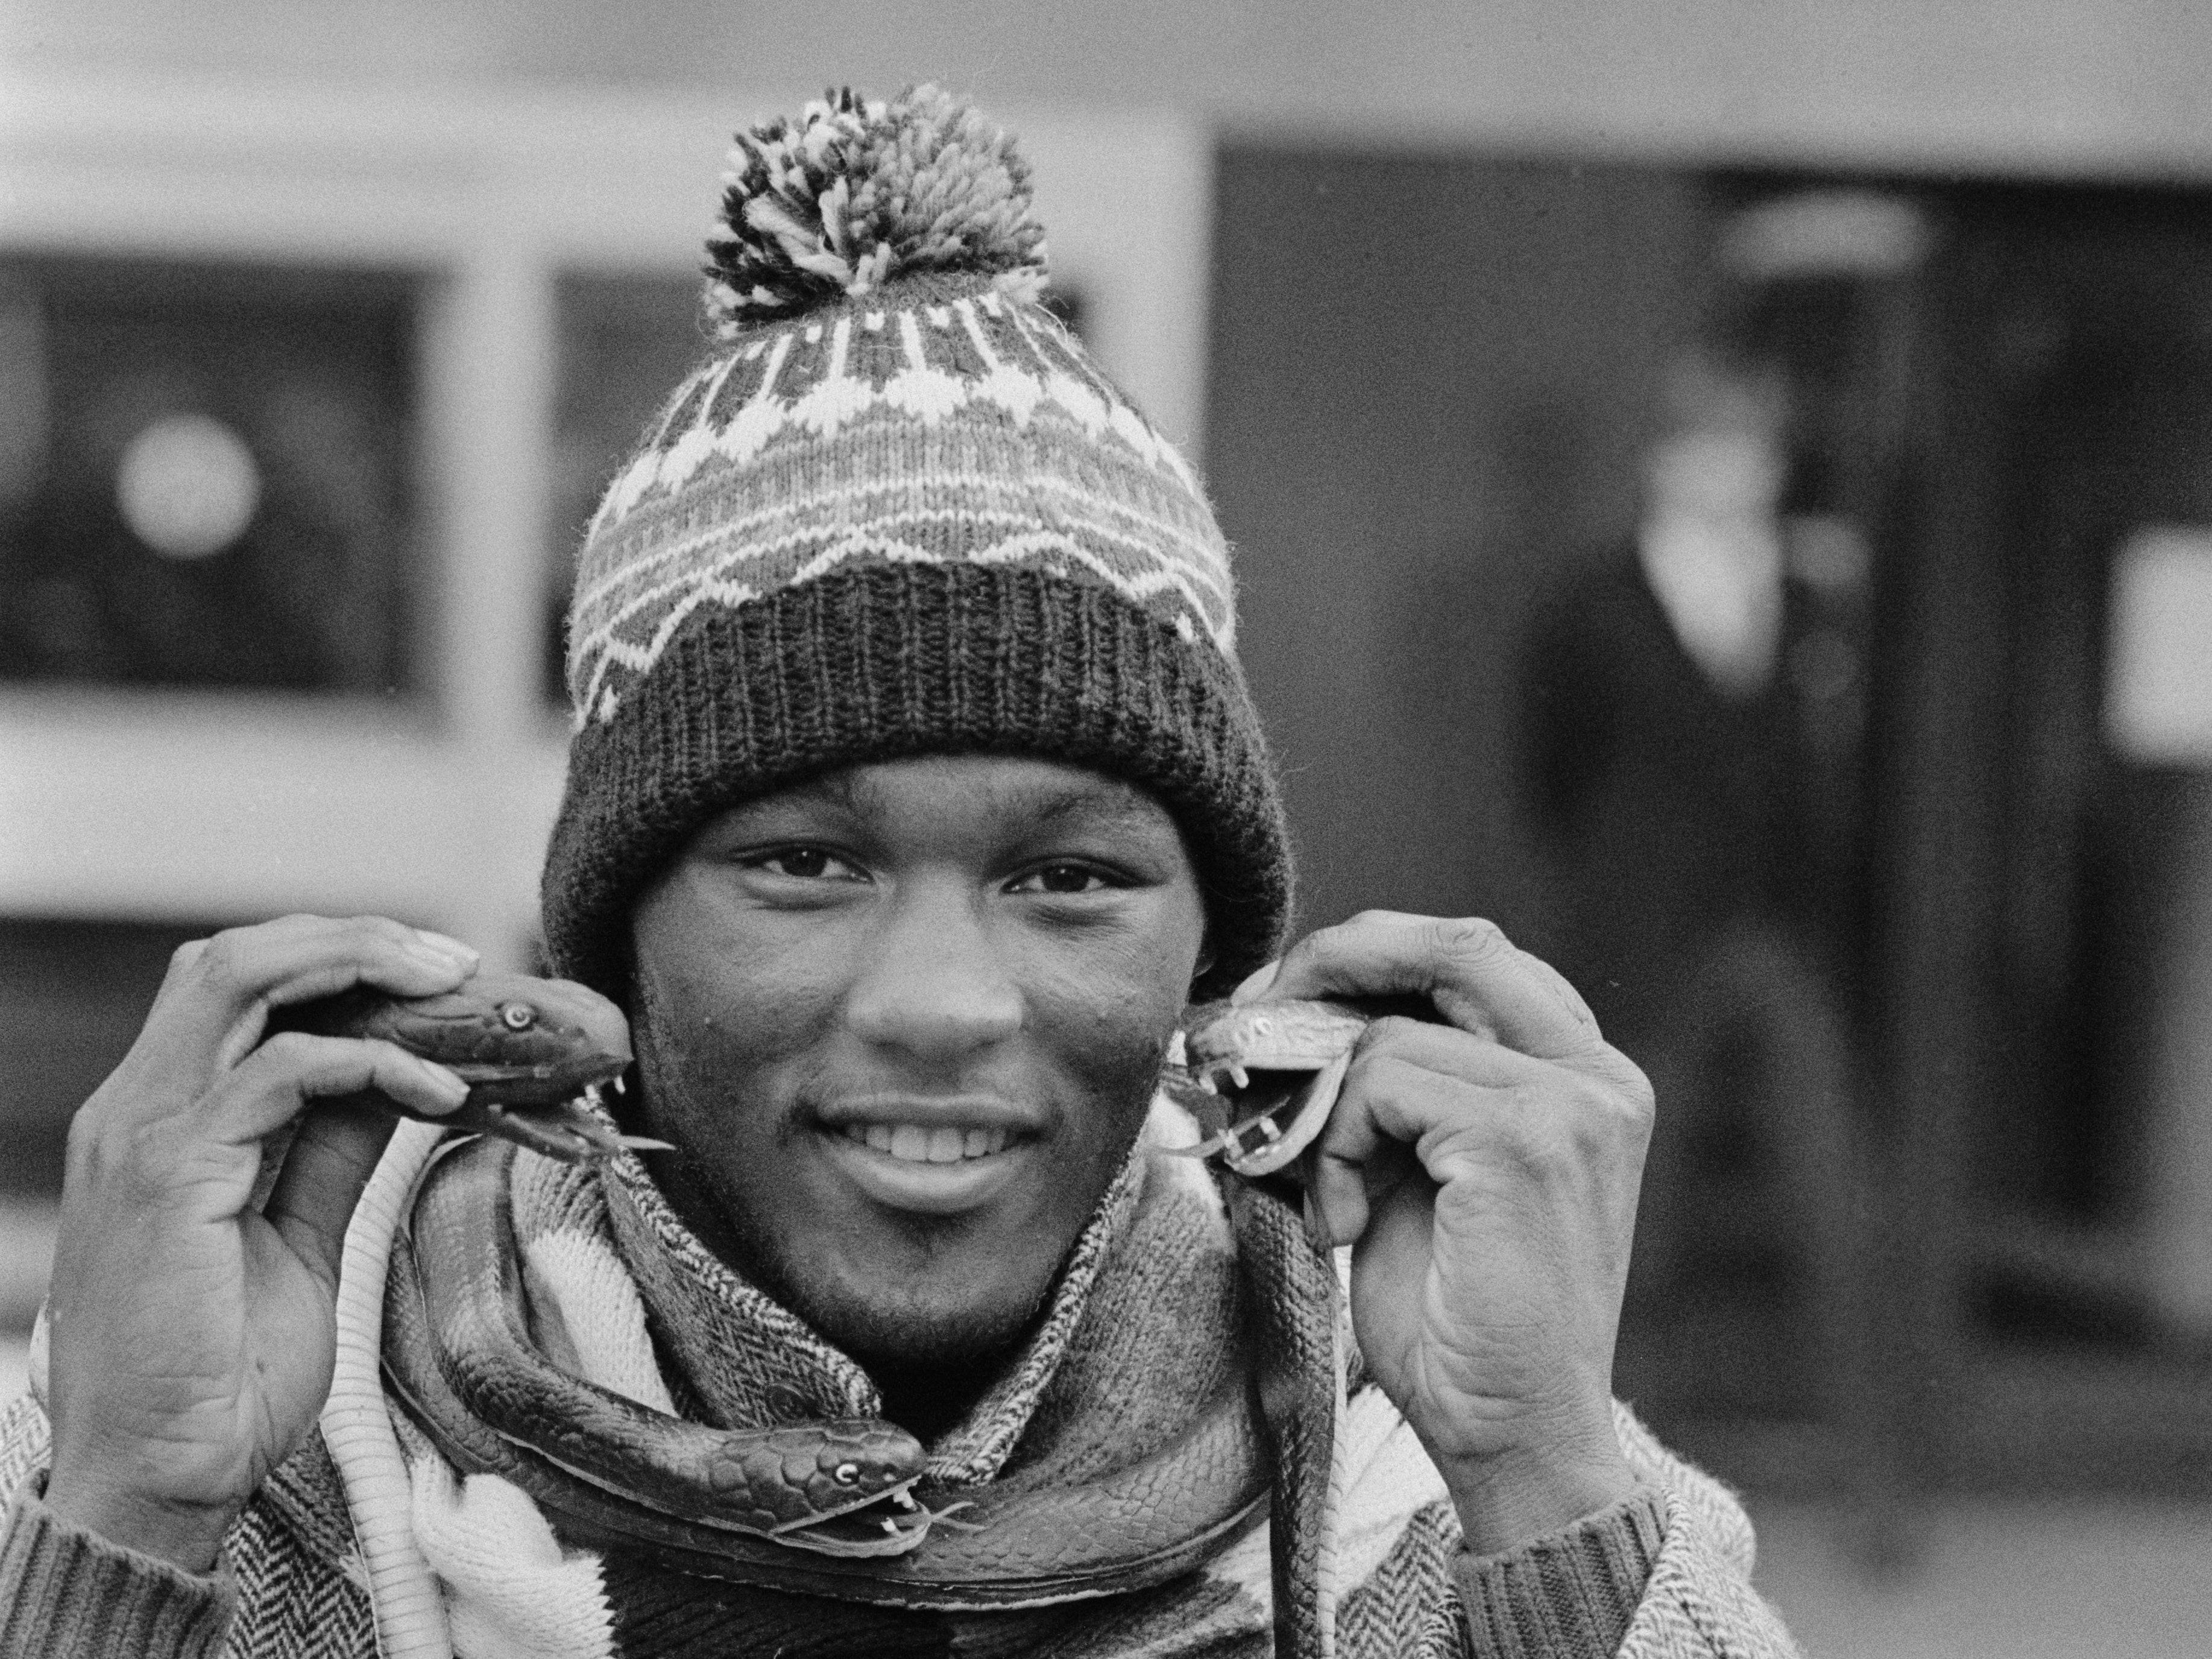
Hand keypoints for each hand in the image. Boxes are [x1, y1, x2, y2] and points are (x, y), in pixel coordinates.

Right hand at [42, 915, 478, 1572]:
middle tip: (457, 961)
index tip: (441, 977)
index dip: (341, 960)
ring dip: (363, 964)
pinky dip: (373, 1063)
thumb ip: (335, 1146)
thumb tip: (404, 1075)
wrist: (164, 1475)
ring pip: (244, 974)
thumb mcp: (299, 1231)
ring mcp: (144, 1131)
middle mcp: (138, 1105)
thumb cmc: (223, 1372)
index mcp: (161, 1115)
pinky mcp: (172, 1172)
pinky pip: (281, 1070)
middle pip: (240, 953)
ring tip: (453, 987)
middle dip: (357, 938)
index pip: (241, 982)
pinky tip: (439, 1094)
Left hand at [1240, 911, 1651, 1553]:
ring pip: (1396, 1031)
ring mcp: (1571, 1104)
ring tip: (1322, 1193)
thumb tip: (1285, 1011)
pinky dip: (1333, 1144)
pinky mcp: (1524, 1140)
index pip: (1473, 954)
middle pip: (1455, 944)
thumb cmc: (1461, 1318)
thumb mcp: (1424, 1170)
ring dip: (1321, 1106)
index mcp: (1587, 1076)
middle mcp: (1598, 1077)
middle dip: (1336, 962)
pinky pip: (1383, 1083)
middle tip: (1252, 1016)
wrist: (1514, 1436)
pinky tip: (1343, 1222)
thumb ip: (1397, 1084)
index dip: (1371, 952)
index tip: (1282, 993)